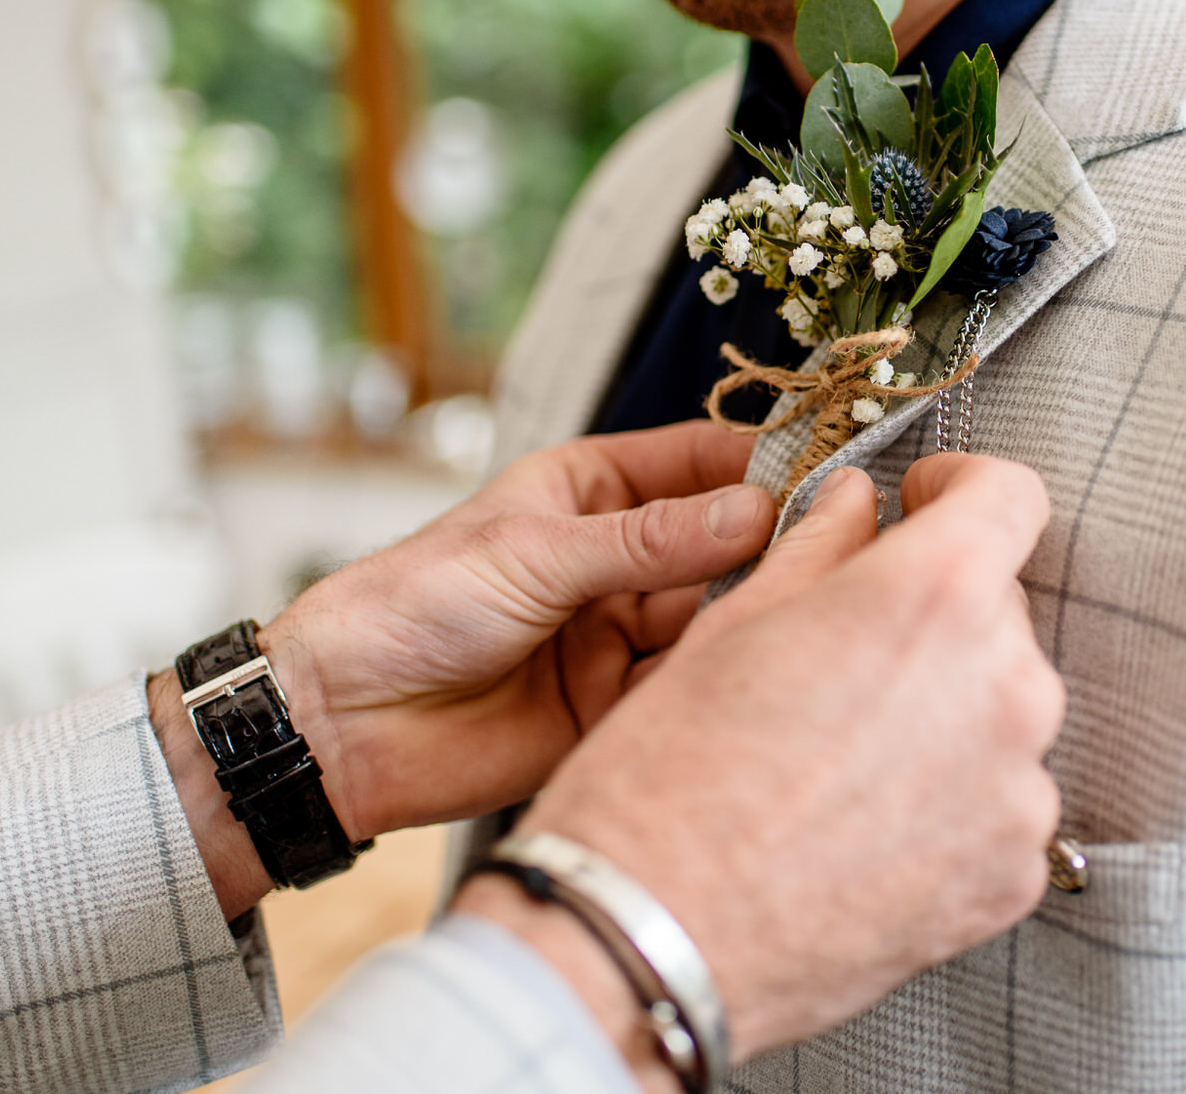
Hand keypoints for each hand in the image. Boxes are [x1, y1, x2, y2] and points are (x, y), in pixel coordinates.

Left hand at [155, 421, 775, 915]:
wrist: (342, 724)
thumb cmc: (412, 607)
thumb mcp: (536, 553)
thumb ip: (651, 541)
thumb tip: (757, 511)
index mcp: (591, 491)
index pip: (700, 461)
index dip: (764, 462)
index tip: (833, 464)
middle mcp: (619, 559)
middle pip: (723, 542)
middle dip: (775, 542)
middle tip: (843, 544)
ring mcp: (623, 632)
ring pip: (717, 614)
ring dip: (756, 611)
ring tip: (812, 605)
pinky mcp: (621, 705)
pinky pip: (691, 683)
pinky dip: (727, 677)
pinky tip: (765, 669)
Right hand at [459, 453, 1063, 1067]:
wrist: (650, 940)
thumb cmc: (669, 779)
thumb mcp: (734, 625)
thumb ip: (822, 546)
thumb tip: (856, 503)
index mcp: (937, 599)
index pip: (1011, 496)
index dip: (961, 488)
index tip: (920, 507)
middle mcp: (1007, 687)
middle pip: (998, 610)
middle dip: (933, 614)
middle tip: (843, 654)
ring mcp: (1019, 791)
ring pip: (999, 709)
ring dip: (942, 711)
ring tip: (842, 757)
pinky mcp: (1014, 874)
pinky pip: (999, 803)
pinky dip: (948, 800)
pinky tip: (863, 821)